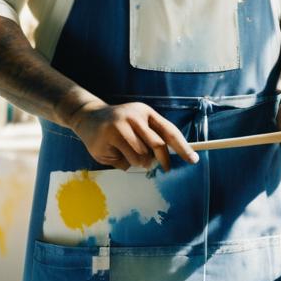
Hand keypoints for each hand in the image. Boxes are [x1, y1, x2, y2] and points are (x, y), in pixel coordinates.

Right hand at [68, 101, 198, 171]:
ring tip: (131, 156)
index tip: (193, 159)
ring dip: (140, 163)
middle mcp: (134, 117)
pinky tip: (115, 153)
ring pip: (141, 157)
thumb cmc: (118, 123)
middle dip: (163, 161)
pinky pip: (125, 161)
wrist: (87, 116)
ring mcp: (119, 127)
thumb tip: (169, 159)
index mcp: (145, 112)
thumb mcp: (138, 123)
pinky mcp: (107, 139)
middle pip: (157, 146)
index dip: (183, 147)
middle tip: (165, 168)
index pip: (169, 131)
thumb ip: (153, 137)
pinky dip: (124, 163)